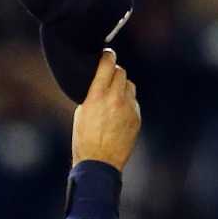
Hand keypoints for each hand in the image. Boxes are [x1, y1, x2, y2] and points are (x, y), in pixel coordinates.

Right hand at [71, 49, 140, 170]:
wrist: (99, 164)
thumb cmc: (84, 140)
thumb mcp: (81, 113)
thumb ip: (92, 94)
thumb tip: (100, 82)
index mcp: (97, 96)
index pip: (108, 64)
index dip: (107, 56)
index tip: (106, 54)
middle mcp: (115, 99)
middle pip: (121, 72)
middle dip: (114, 72)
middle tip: (108, 78)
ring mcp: (129, 108)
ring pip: (129, 85)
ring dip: (122, 87)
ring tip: (113, 98)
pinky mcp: (136, 118)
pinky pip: (133, 102)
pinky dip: (127, 103)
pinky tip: (118, 114)